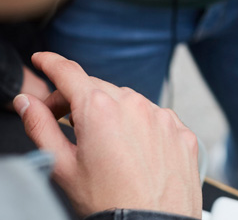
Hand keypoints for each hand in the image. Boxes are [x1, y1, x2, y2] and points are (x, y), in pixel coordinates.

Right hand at [13, 52, 200, 217]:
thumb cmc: (110, 201)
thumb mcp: (62, 166)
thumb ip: (40, 127)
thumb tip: (28, 103)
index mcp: (100, 109)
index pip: (69, 73)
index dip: (51, 64)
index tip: (43, 61)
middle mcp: (135, 105)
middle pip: (98, 88)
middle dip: (77, 99)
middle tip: (63, 121)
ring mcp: (162, 117)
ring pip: (130, 102)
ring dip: (112, 113)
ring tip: (102, 144)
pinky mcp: (182, 131)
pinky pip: (156, 118)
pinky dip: (141, 126)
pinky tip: (133, 151)